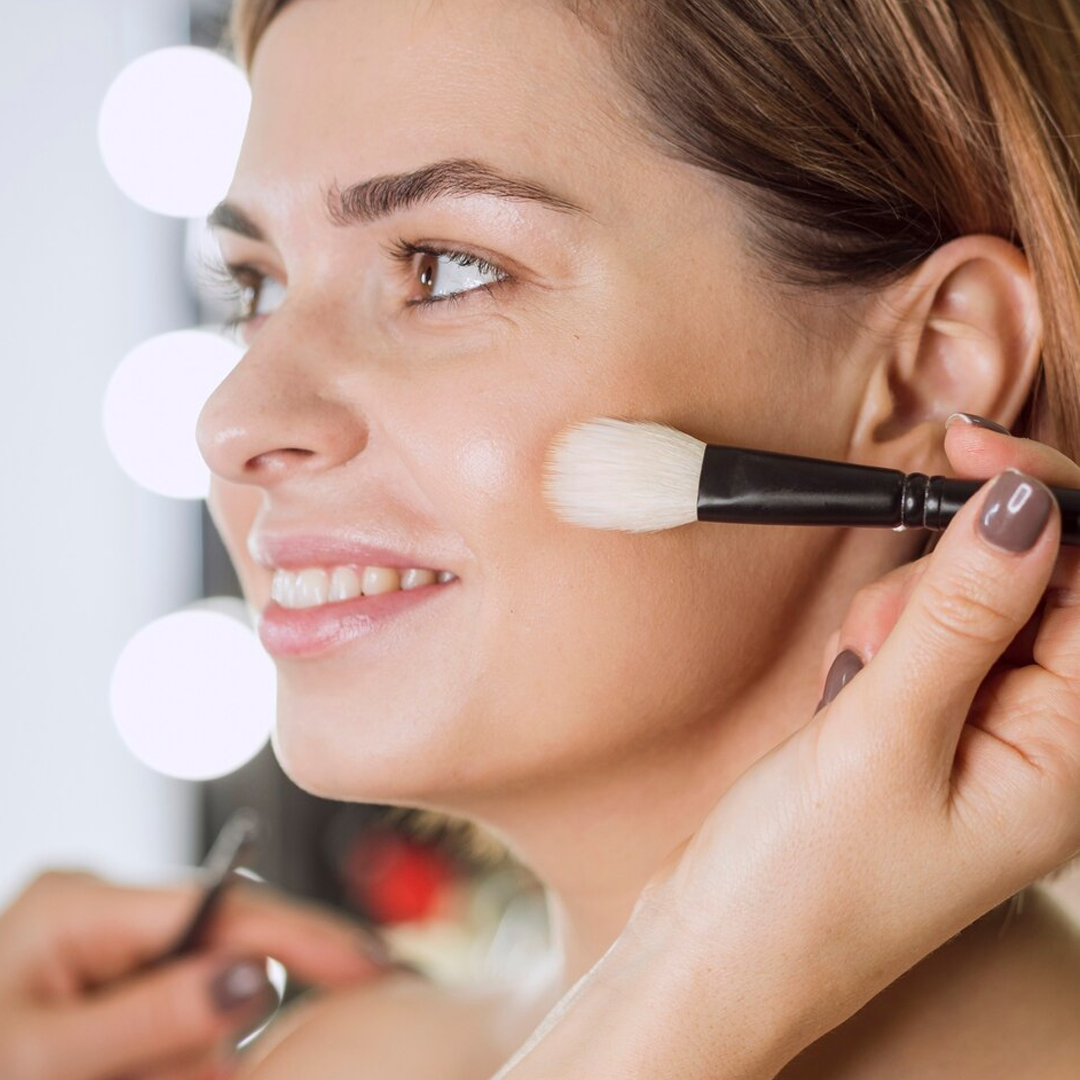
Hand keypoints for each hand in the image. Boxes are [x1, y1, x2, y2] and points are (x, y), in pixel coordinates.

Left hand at [0, 868, 393, 1079]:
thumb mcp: (45, 1064)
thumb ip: (150, 1018)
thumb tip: (255, 979)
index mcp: (77, 906)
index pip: (221, 904)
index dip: (303, 935)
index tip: (374, 966)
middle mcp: (101, 911)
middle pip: (226, 934)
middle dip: (272, 983)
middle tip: (355, 996)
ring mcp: (109, 944)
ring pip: (212, 978)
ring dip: (224, 1034)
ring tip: (207, 1049)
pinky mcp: (116, 983)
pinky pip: (185, 1004)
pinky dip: (198, 1045)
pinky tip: (191, 1062)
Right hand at [495, 419, 1079, 1079]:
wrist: (723, 951)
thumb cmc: (805, 884)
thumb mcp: (881, 738)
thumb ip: (958, 614)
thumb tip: (1027, 504)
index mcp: (1070, 759)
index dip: (1043, 502)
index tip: (964, 446)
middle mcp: (1043, 743)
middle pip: (1034, 588)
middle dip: (947, 581)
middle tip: (876, 637)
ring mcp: (985, 735)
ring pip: (967, 605)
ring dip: (900, 617)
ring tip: (851, 687)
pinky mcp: (928, 728)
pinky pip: (922, 640)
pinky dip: (877, 644)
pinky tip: (843, 695)